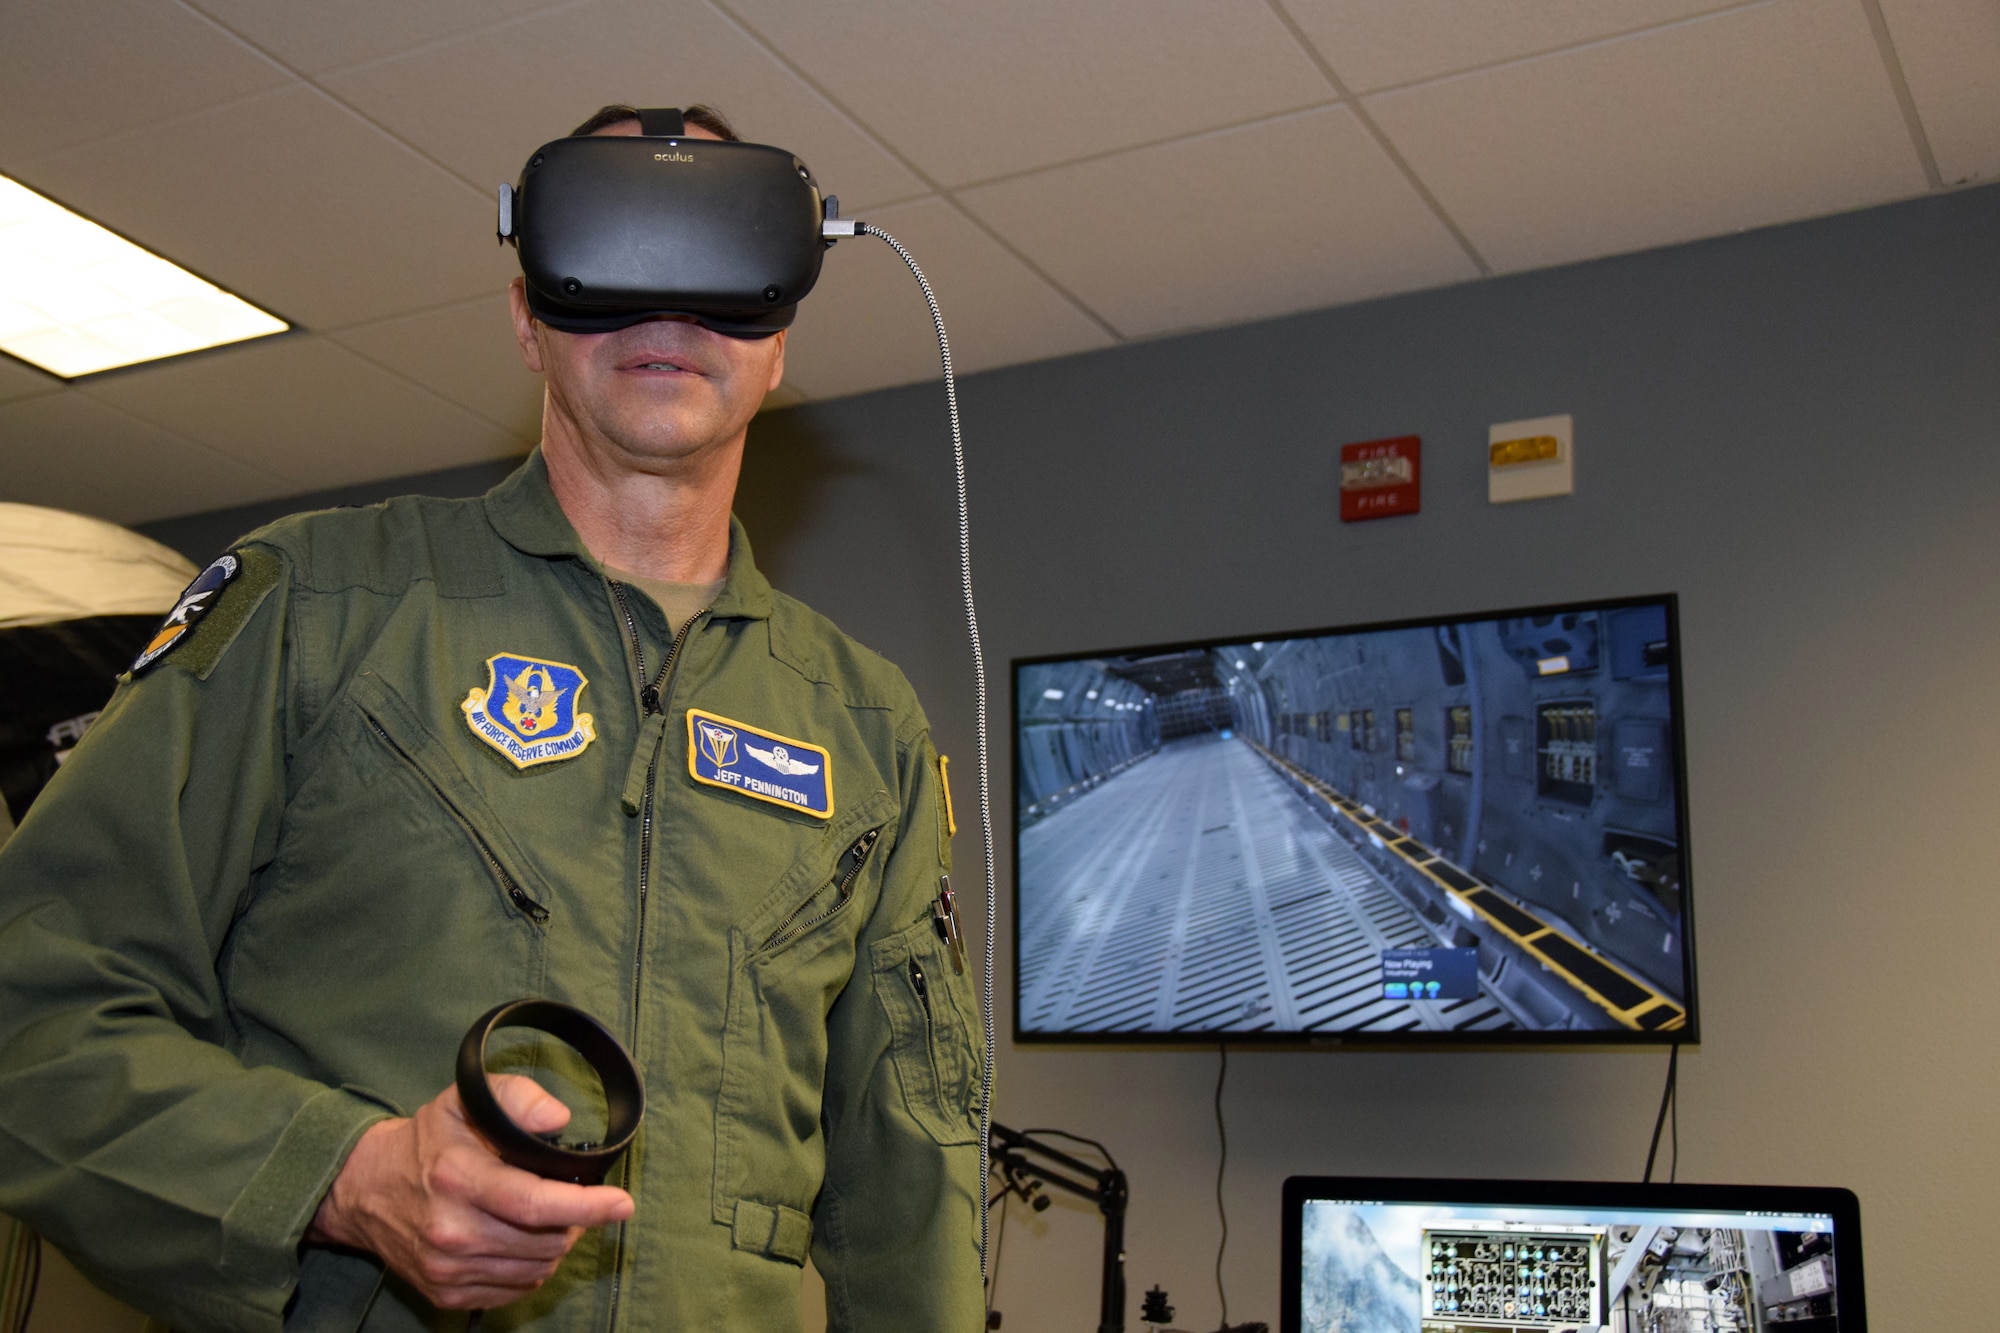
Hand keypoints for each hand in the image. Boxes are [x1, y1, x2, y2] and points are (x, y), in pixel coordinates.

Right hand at [308, 1075, 634, 1308]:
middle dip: (574, 1220)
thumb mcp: (466, 1099)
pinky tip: (522, 1240)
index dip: (587, 1206)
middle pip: (545, 1241)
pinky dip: (531, 1267)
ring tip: (546, 1216)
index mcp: (459, 1179)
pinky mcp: (446, 1293)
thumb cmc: (428, 1140)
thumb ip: (518, 1098)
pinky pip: (515, 1290)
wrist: (366, 1188)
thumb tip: (559, 1120)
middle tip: (571, 1198)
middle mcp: (452, 1231)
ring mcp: (447, 1268)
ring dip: (555, 1244)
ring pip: (536, 1269)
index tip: (622, 1203)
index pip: (536, 1203)